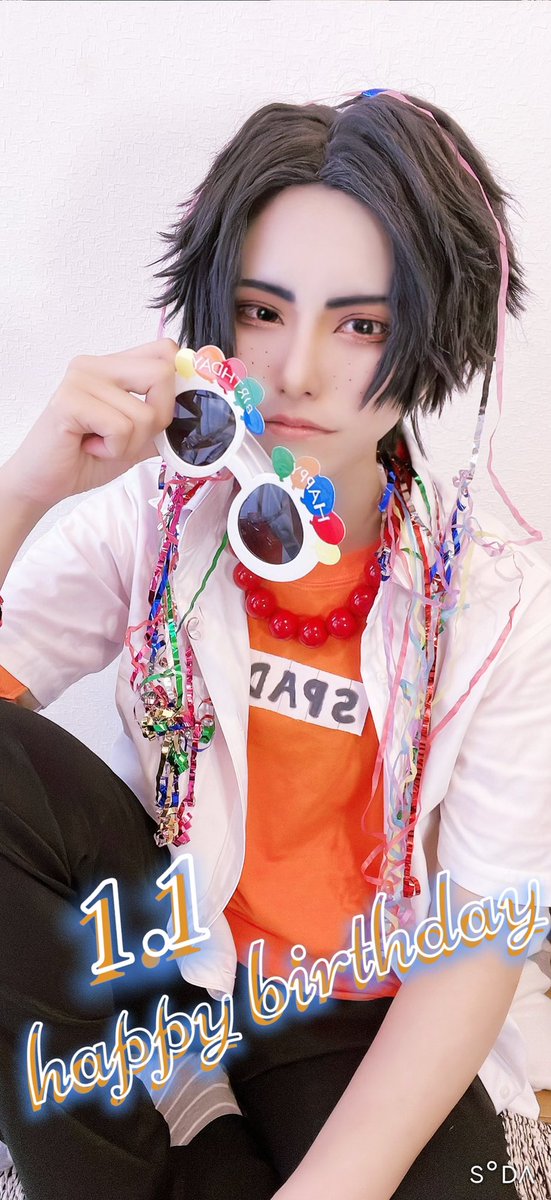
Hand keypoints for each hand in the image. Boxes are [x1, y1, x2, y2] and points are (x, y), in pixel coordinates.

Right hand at [2, 338, 179, 511]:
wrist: (45, 482)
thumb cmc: (87, 457)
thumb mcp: (137, 437)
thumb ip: (162, 418)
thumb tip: (194, 408)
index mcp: (113, 365)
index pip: (164, 350)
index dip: (179, 381)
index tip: (169, 413)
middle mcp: (96, 364)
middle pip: (163, 374)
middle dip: (159, 418)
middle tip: (130, 436)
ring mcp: (81, 378)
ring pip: (144, 411)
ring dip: (130, 443)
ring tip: (103, 444)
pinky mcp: (69, 400)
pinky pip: (120, 427)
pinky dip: (114, 449)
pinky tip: (91, 447)